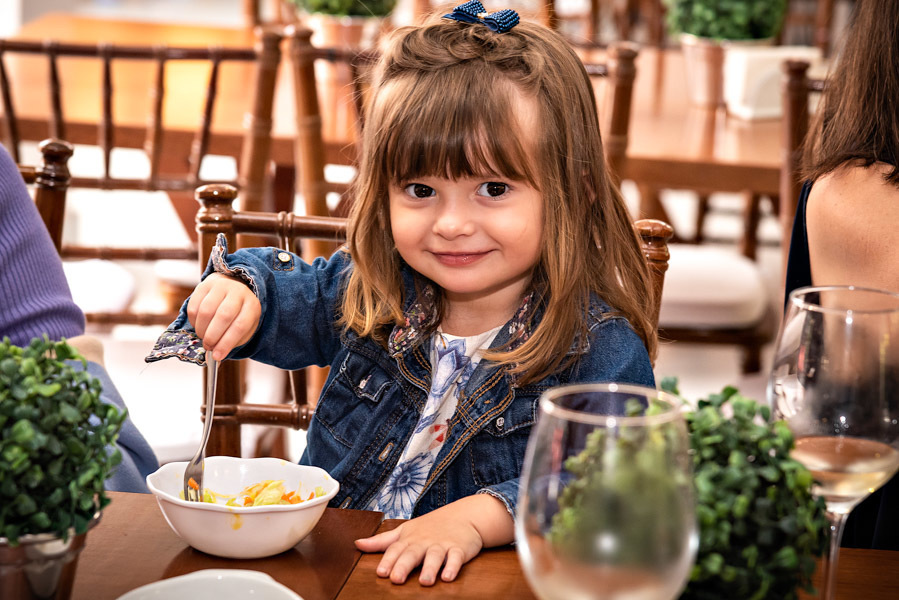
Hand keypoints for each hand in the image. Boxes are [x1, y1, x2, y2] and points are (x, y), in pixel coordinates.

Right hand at [186, 273, 260, 360]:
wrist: (233, 289)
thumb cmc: (238, 315)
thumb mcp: (243, 329)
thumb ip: (231, 343)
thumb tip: (216, 357)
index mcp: (252, 305)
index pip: (240, 326)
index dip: (226, 343)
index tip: (217, 356)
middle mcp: (238, 292)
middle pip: (223, 316)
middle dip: (213, 336)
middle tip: (208, 347)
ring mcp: (221, 286)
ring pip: (206, 310)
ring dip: (201, 329)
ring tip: (203, 337)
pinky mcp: (205, 285)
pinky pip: (194, 305)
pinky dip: (193, 321)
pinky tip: (199, 325)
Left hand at [354, 494, 512, 585]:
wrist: (464, 515)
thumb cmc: (431, 526)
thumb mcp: (405, 530)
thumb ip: (382, 541)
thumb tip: (358, 544)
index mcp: (409, 538)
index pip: (396, 549)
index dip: (388, 560)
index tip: (381, 572)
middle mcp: (423, 541)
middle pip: (412, 553)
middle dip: (404, 565)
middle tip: (397, 579)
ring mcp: (441, 544)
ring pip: (434, 556)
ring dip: (430, 568)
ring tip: (425, 581)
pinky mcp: (459, 549)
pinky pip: (456, 558)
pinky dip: (452, 567)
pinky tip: (448, 576)